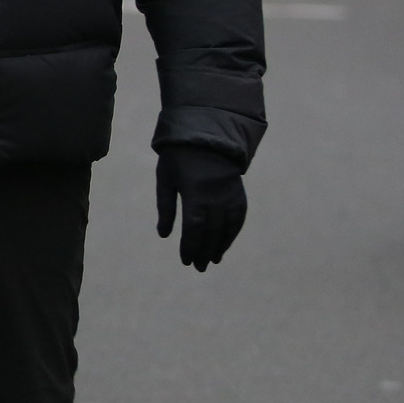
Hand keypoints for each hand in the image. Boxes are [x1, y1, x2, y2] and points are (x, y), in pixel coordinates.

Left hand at [156, 146, 247, 270]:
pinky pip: (238, 218)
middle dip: (204, 251)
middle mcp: (216, 196)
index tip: (185, 260)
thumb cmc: (178, 158)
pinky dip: (232, 233)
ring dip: (220, 246)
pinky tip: (224, 244)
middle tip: (198, 266)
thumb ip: (166, 208)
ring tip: (212, 260)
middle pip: (211, 232)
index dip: (190, 246)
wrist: (205, 135)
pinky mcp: (239, 193)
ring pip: (227, 228)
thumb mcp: (165, 179)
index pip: (194, 228)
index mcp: (195, 192)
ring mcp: (230, 195)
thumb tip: (165, 235)